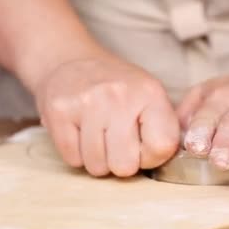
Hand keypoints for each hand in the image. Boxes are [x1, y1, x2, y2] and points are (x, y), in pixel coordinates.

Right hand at [35, 57, 179, 176]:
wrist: (70, 61)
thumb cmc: (116, 89)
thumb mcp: (149, 97)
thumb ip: (163, 128)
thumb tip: (169, 162)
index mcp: (150, 93)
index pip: (161, 148)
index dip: (151, 156)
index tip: (142, 146)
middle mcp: (119, 96)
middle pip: (125, 166)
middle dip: (121, 163)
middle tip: (116, 143)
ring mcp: (87, 103)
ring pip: (97, 167)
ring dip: (98, 159)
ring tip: (97, 135)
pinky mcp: (59, 111)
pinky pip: (73, 159)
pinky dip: (77, 154)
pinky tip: (80, 132)